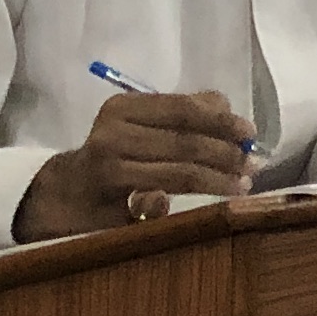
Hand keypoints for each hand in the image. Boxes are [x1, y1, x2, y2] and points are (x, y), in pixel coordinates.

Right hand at [16, 89, 254, 239]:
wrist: (63, 193)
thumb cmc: (113, 155)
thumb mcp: (139, 125)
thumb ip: (181, 114)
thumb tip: (227, 109)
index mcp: (123, 108)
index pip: (183, 109)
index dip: (222, 121)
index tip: (250, 133)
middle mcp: (112, 134)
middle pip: (185, 142)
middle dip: (226, 154)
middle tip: (253, 165)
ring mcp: (107, 171)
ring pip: (178, 174)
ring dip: (217, 180)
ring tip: (241, 185)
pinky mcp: (108, 205)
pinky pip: (159, 205)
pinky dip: (188, 204)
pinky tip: (207, 207)